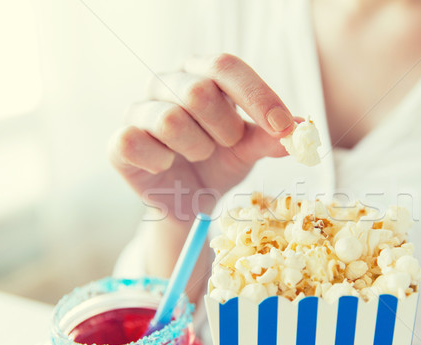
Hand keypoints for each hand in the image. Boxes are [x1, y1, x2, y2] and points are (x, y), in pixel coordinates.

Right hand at [109, 53, 294, 220]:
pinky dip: (161, 162)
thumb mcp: (250, 148)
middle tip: (227, 144)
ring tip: (199, 155)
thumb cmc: (220, 161)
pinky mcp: (119, 143)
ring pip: (170, 120)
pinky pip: (136, 143)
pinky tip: (167, 166)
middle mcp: (166, 83)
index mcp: (200, 74)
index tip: (284, 128)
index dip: (257, 96)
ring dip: (197, 148)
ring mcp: (139, 111)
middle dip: (225, 129)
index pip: (226, 66)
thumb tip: (301, 129)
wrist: (190, 200)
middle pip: (199, 92)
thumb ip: (271, 136)